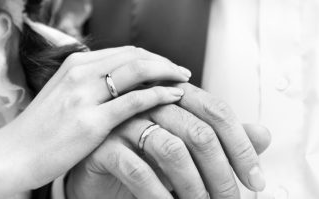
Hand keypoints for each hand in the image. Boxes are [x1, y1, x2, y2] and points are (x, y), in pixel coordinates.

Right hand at [0, 46, 190, 191]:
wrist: (12, 155)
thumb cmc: (41, 129)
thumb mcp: (63, 95)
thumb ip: (90, 84)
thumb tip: (121, 82)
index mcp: (74, 64)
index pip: (124, 51)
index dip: (151, 57)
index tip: (167, 67)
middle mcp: (80, 73)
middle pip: (135, 56)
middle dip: (164, 62)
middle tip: (182, 72)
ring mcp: (84, 96)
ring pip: (138, 71)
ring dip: (166, 73)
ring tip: (184, 82)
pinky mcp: (91, 121)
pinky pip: (134, 101)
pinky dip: (158, 95)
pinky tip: (173, 97)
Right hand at [66, 70, 270, 198]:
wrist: (97, 170)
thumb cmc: (142, 155)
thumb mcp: (186, 148)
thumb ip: (221, 139)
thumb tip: (263, 135)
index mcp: (171, 95)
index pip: (216, 111)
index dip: (240, 145)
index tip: (255, 178)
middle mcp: (148, 103)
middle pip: (198, 131)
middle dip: (221, 173)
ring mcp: (123, 122)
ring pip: (171, 149)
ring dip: (194, 186)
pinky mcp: (102, 145)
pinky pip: (138, 170)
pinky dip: (159, 194)